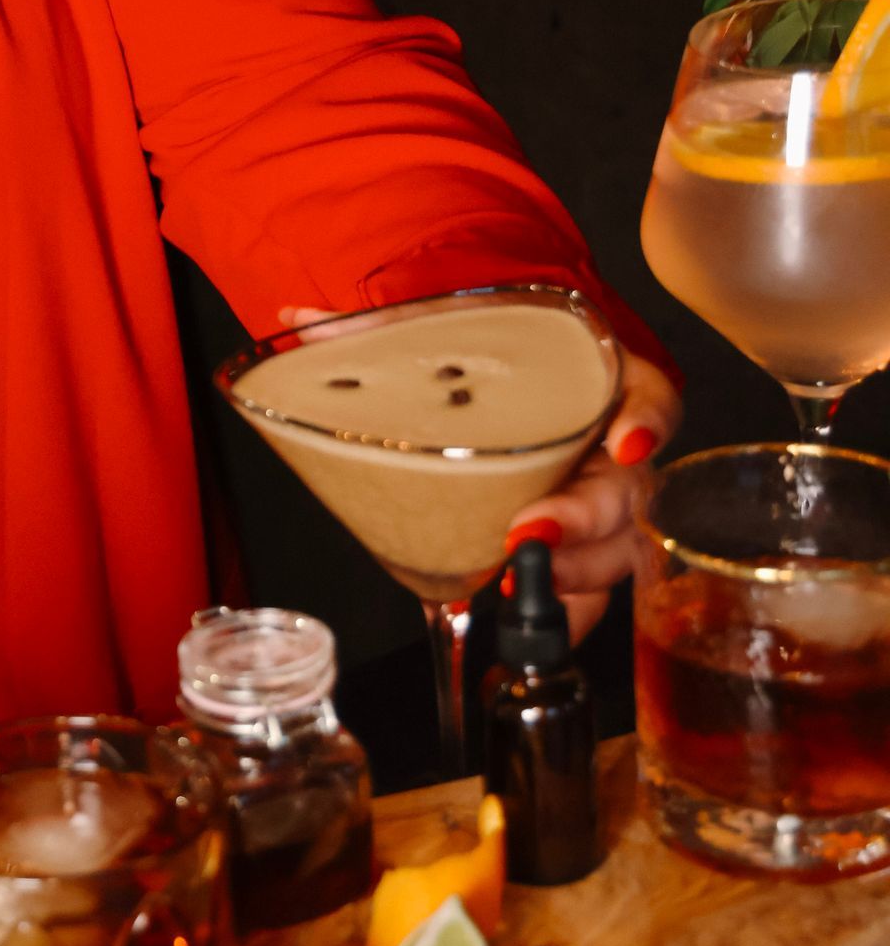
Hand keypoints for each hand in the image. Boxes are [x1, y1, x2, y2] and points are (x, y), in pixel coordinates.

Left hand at [275, 309, 680, 646]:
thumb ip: (377, 332)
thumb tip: (294, 320)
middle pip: (631, 489)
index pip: (650, 397)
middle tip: (528, 531)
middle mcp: (614, 451)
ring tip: (512, 580)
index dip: (646, 421)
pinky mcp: (584, 558)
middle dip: (586, 517)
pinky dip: (564, 615)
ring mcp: (607, 511)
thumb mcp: (442, 342)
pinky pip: (592, 597)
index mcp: (600, 386)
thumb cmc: (486, 375)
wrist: (499, 400)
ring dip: (573, 573)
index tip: (623, 440)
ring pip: (617, 551)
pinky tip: (527, 625)